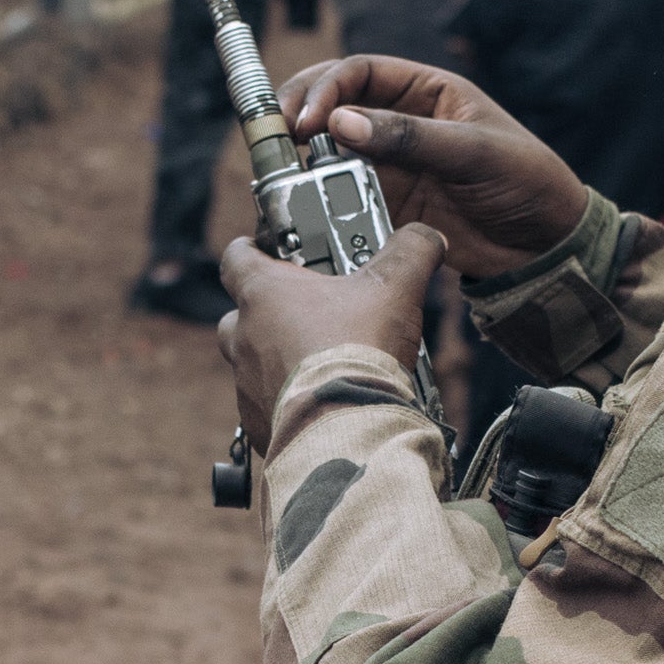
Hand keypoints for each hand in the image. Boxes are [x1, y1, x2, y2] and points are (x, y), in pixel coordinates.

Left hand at [217, 223, 445, 457]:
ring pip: (249, 364)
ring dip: (275, 361)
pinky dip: (284, 404)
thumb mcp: (395, 288)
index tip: (262, 249)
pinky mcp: (256, 422)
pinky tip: (318, 404)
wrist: (347, 427)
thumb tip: (427, 236)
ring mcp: (246, 383)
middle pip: (239, 315)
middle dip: (264, 314)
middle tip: (303, 315)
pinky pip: (263, 408)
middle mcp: (245, 336)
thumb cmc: (357, 350)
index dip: (249, 249)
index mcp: (265, 293)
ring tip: (315, 364)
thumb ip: (410, 253)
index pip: (236, 257)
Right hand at [278, 55, 587, 278]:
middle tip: (278, 135)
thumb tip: (342, 123)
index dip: (327, 88)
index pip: (360, 72)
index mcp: (427, 91)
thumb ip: (410, 138)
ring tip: (285, 172)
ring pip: (332, 151)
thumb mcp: (475, 152)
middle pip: (335, 103)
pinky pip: (344, 195)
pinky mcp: (388, 203)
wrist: (546, 246)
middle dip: (301, 113)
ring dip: (306, 159)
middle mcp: (402, 120)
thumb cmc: (528, 181)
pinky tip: (310, 206)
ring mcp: (392, 163)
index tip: (307, 118)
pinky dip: (323, 199)